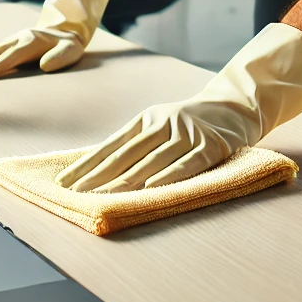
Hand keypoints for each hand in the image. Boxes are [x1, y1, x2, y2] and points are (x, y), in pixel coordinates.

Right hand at [0, 0, 109, 79]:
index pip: (14, 54)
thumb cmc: (69, 45)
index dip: (0, 64)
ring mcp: (9, 41)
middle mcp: (17, 39)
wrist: (64, 30)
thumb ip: (61, 56)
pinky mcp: (4, 45)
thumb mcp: (72, 50)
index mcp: (32, 41)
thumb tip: (46, 65)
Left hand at [56, 23, 301, 191]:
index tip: (65, 181)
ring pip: (152, 161)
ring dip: (127, 180)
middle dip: (98, 176)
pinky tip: (151, 188)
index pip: (111, 145)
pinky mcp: (211, 145)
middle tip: (75, 193)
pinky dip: (168, 177)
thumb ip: (136, 145)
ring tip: (105, 196)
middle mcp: (163, 123)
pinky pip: (186, 164)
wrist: (237, 106)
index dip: (87, 164)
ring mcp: (188, 133)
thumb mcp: (161, 125)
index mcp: (146, 119)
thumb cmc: (191, 123)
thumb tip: (98, 172)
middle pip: (126, 154)